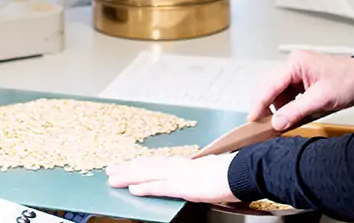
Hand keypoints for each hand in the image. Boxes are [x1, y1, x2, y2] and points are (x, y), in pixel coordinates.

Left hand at [106, 154, 239, 203]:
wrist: (244, 170)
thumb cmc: (232, 172)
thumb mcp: (210, 174)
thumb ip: (196, 176)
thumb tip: (193, 179)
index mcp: (186, 164)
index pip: (157, 164)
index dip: (140, 164)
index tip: (126, 165)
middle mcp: (180, 166)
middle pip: (148, 166)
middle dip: (127, 168)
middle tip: (109, 170)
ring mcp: (181, 175)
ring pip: (149, 174)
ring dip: (129, 176)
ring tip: (113, 178)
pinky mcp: (186, 186)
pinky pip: (161, 187)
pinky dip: (145, 187)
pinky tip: (133, 189)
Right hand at [247, 51, 353, 130]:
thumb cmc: (347, 81)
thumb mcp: (321, 99)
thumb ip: (296, 111)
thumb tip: (277, 122)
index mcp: (295, 63)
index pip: (270, 84)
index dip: (259, 103)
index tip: (252, 119)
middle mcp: (292, 64)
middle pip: (268, 85)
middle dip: (263, 105)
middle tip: (258, 124)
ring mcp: (296, 71)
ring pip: (275, 90)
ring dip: (275, 107)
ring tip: (276, 123)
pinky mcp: (300, 79)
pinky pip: (285, 93)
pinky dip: (284, 106)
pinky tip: (287, 116)